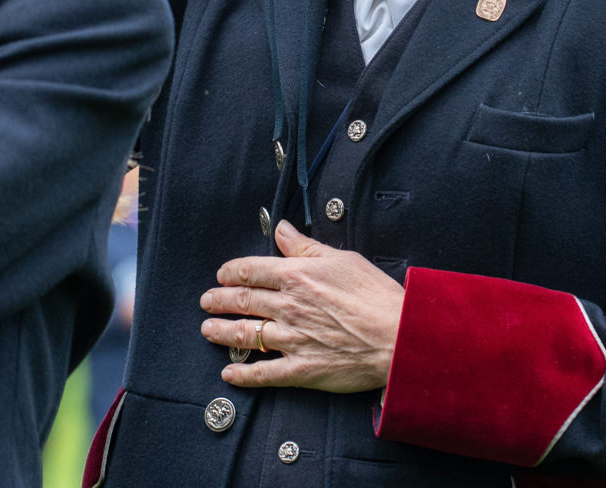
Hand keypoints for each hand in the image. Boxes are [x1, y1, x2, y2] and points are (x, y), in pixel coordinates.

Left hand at [199, 220, 403, 392]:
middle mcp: (288, 307)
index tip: (222, 274)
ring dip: (221, 332)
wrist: (398, 336)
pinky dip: (242, 374)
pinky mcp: (301, 369)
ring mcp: (292, 340)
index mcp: (297, 276)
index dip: (231, 271)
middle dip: (218, 300)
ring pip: (244, 335)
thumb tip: (282, 230)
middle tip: (207, 301)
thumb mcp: (343, 259)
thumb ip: (306, 247)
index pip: (251, 270)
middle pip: (241, 301)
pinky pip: (263, 373)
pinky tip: (229, 373)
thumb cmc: (376, 296)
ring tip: (208, 331)